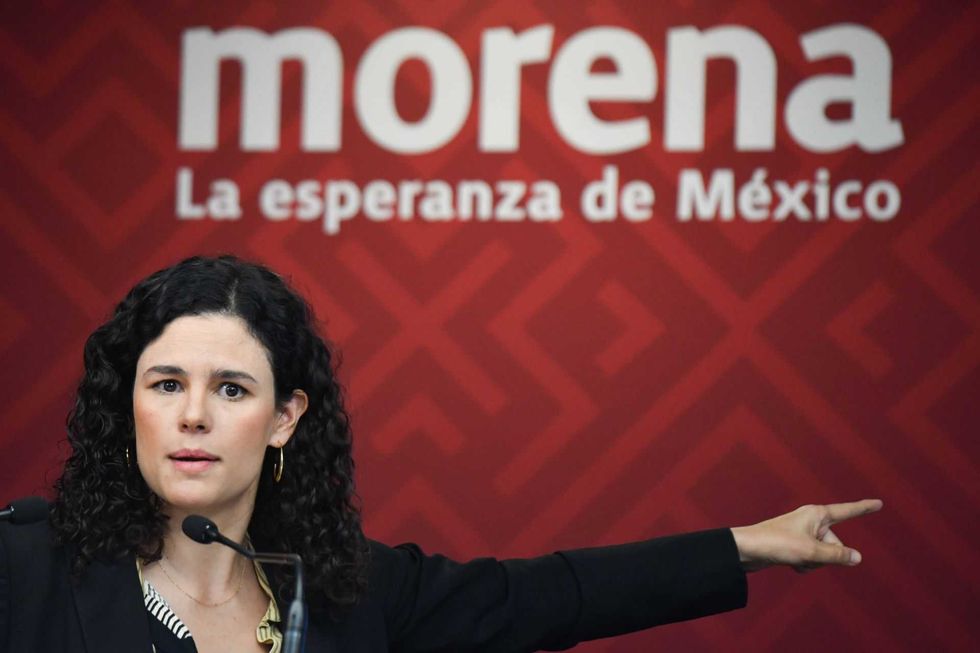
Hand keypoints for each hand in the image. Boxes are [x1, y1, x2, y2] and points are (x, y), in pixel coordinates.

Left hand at [730, 499, 882, 572]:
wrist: (748, 549)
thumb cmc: (777, 544)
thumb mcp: (812, 552)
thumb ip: (837, 556)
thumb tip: (857, 558)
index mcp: (817, 514)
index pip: (847, 511)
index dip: (864, 508)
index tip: (879, 503)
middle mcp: (811, 520)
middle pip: (835, 545)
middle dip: (825, 557)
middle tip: (802, 554)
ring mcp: (803, 533)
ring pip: (823, 555)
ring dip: (813, 563)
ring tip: (793, 558)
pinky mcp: (795, 545)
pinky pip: (810, 560)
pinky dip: (804, 565)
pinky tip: (789, 564)